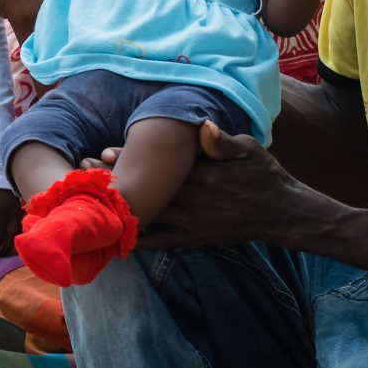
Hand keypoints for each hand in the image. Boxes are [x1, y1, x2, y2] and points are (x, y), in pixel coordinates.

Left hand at [98, 121, 295, 251]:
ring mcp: (193, 220)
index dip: (132, 158)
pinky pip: (163, 240)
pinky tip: (118, 238)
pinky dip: (141, 240)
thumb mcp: (249, 148)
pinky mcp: (196, 237)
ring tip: (93, 200)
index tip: (105, 152)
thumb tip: (203, 126)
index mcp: (204, 172)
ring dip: (123, 206)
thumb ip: (223, 141)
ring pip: (151, 213)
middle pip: (149, 188)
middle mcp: (194, 198)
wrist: (282, 212)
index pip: (161, 164)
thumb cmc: (264, 174)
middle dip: (120, 181)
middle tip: (86, 173)